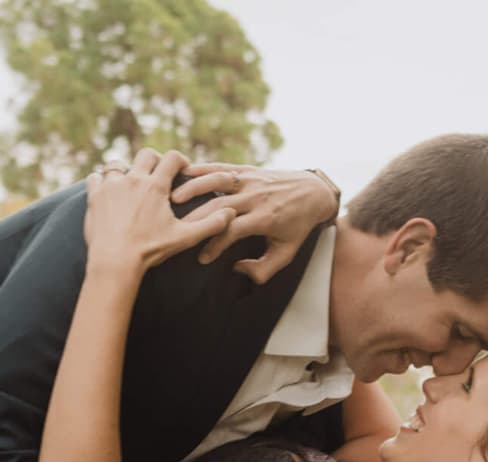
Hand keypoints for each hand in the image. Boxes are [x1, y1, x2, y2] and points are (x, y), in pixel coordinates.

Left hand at [84, 149, 236, 278]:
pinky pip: (95, 177)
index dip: (179, 160)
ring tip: (129, 183)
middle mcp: (133, 179)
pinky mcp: (95, 196)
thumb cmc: (150, 251)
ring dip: (125, 170)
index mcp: (156, 186)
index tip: (181, 170)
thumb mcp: (184, 238)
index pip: (172, 158)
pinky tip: (107, 191)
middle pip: (146, 154)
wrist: (115, 262)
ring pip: (117, 164)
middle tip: (156, 174)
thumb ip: (210, 225)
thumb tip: (230, 213)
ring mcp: (112, 186)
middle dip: (153, 161)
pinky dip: (101, 181)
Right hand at [169, 164, 340, 284]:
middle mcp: (256, 196)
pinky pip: (222, 167)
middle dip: (195, 219)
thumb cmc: (298, 226)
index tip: (201, 258)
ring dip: (194, 188)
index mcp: (265, 218)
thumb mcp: (287, 252)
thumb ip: (264, 269)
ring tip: (172, 198)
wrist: (315, 192)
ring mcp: (252, 180)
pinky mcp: (249, 169)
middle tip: (174, 229)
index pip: (232, 231)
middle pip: (219, 206)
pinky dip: (203, 169)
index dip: (214, 245)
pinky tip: (183, 172)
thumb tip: (237, 269)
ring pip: (217, 181)